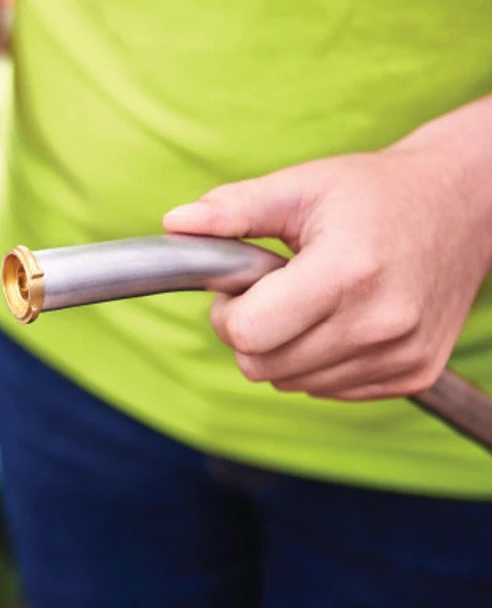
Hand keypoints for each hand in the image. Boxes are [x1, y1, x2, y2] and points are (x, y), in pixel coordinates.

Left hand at [163, 147, 491, 400]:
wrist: (463, 206)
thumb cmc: (374, 193)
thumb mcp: (301, 186)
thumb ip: (234, 209)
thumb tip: (174, 223)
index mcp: (347, 271)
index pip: (248, 334)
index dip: (228, 313)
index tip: (243, 285)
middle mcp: (380, 322)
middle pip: (261, 366)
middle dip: (250, 331)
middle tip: (273, 290)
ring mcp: (400, 355)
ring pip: (290, 384)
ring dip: (283, 349)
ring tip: (311, 299)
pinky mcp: (412, 374)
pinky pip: (327, 391)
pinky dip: (316, 362)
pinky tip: (339, 319)